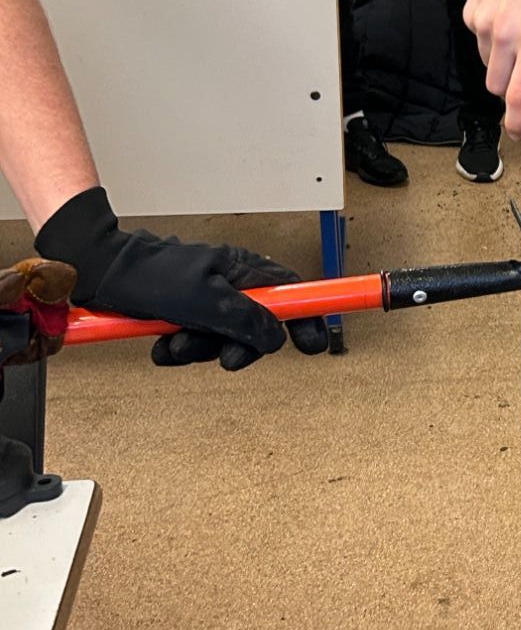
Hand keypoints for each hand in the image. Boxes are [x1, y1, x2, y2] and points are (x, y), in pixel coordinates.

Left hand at [34, 186, 327, 370]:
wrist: (95, 271)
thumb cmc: (144, 275)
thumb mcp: (201, 300)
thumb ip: (244, 319)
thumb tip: (275, 337)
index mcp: (241, 270)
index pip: (292, 293)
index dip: (309, 318)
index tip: (316, 342)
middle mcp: (228, 282)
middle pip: (256, 325)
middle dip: (236, 347)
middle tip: (224, 360)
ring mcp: (205, 296)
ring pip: (221, 337)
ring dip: (199, 350)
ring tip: (174, 345)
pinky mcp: (183, 310)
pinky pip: (195, 339)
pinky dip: (180, 349)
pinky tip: (163, 345)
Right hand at [464, 0, 520, 137]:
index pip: (518, 96)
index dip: (517, 122)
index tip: (520, 133)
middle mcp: (505, 35)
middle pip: (497, 88)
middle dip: (511, 89)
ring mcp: (483, 25)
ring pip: (487, 66)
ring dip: (502, 63)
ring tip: (519, 35)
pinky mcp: (470, 16)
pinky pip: (478, 43)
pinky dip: (491, 40)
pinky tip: (505, 19)